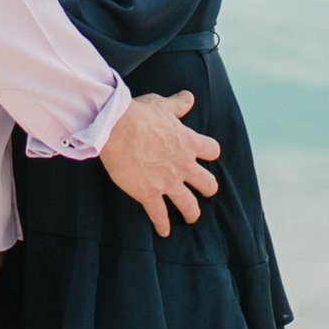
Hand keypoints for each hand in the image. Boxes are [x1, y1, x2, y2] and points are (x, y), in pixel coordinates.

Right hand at [98, 91, 221, 237]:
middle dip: (207, 188)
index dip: (209, 153)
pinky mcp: (149, 194)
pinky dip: (162, 225)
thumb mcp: (162, 105)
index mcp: (189, 142)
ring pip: (189, 205)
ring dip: (191, 212)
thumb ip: (177, 104)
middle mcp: (183, 165)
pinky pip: (160, 215)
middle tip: (205, 191)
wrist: (116, 128)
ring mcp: (168, 182)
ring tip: (190, 217)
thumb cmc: (139, 114)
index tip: (206, 155)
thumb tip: (189, 97)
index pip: (212, 150)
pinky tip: (164, 231)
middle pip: (208, 183)